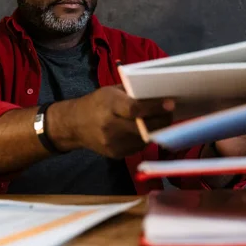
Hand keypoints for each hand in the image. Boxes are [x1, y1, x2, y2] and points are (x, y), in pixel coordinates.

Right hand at [48, 86, 173, 158]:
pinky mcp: (116, 155)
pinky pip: (138, 147)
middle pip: (143, 127)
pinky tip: (147, 129)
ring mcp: (113, 143)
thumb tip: (158, 95)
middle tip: (171, 113)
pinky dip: (146, 138)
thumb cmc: (96, 103)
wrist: (74, 125)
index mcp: (109, 106)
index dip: (154, 108)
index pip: (134, 110)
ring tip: (162, 120)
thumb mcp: (111, 91)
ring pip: (144, 139)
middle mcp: (110, 127)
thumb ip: (132, 94)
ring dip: (156, 130)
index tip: (170, 104)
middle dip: (161, 120)